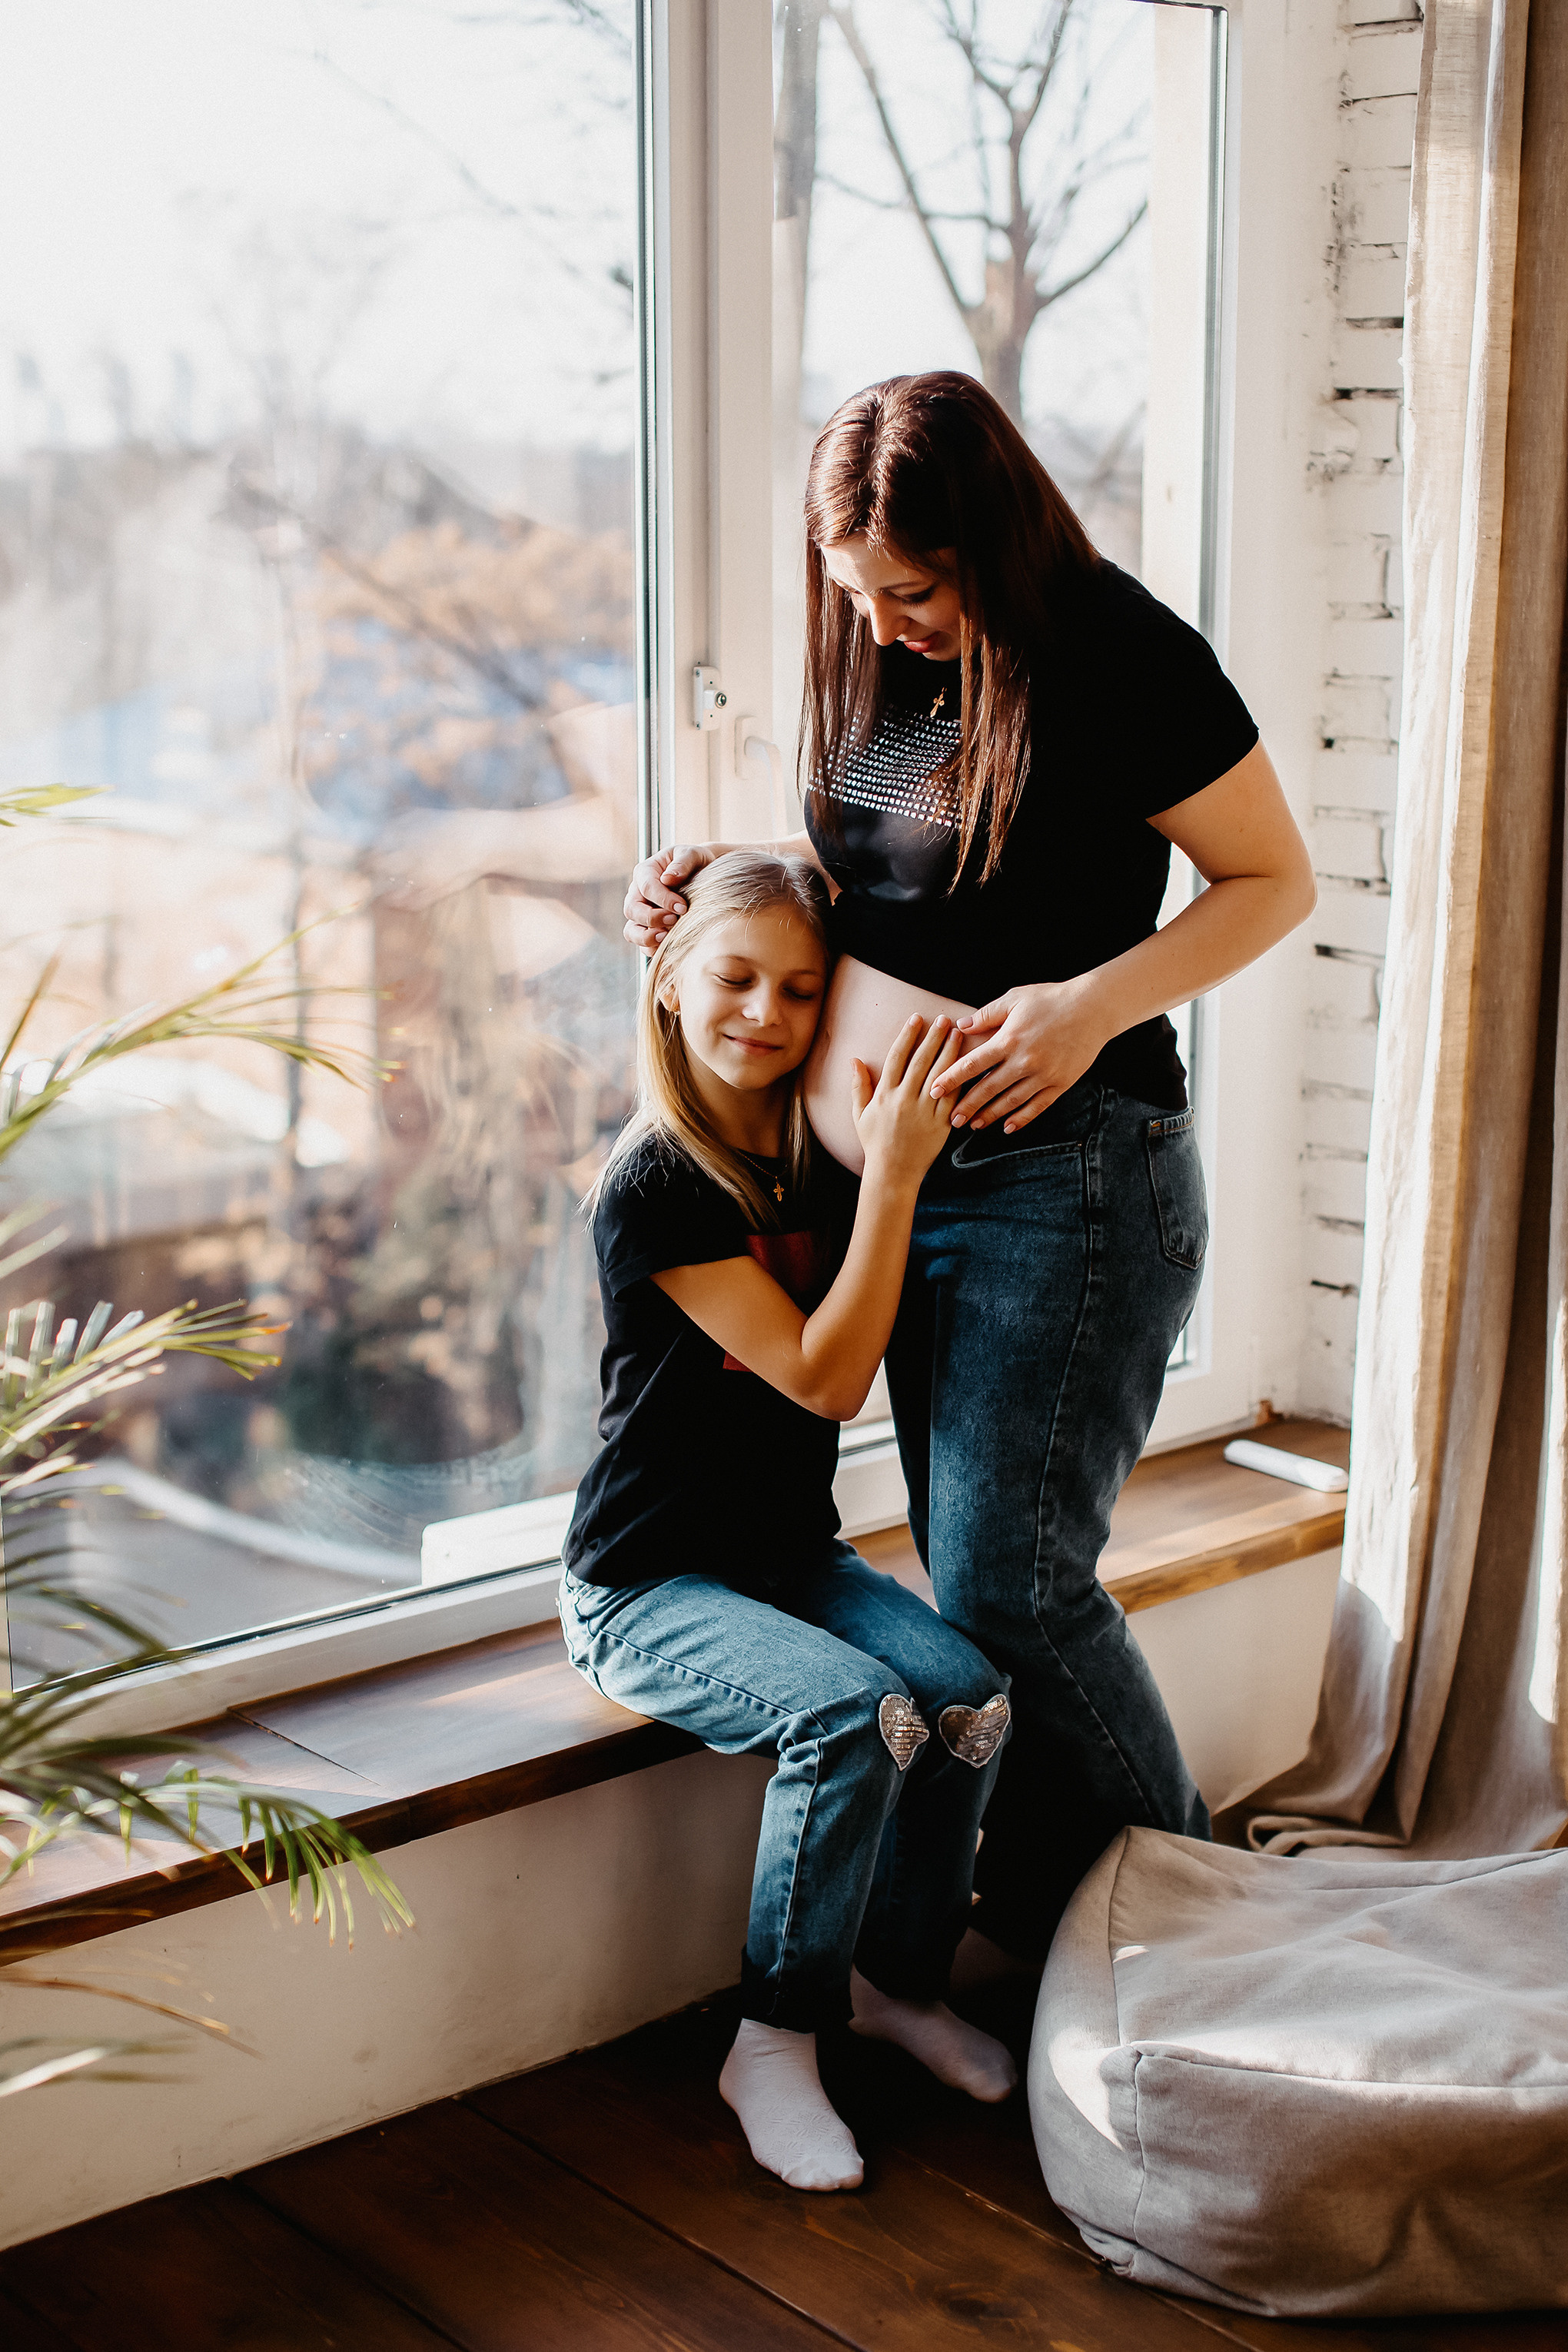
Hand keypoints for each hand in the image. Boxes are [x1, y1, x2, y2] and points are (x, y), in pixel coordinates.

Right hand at [623, 842, 722, 950]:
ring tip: (666, 936)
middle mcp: (638, 893)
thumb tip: (667, 879)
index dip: (663, 899)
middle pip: (632, 910)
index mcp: (645, 872)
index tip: (683, 907)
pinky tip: (668, 945)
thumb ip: (682, 863)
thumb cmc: (696, 861)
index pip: (646, 887)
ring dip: (646, 937)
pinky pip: (642, 944)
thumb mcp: (692, 854)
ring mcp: (641, 913)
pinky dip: (651, 948)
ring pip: (631, 931)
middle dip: (652, 918)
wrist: (704, 874)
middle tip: (675, 919)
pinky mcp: (649, 928)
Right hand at [850, 1016, 959, 1188]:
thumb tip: (853, 1060)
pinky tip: (967, 1064)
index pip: (897, 1057)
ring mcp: (924, 1111)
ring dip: (949, 1052)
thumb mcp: (860, 1114)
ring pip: (939, 1075)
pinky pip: (952, 1098)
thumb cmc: (875, 1143)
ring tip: (957, 1034)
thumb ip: (859, 1086)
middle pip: (921, 1061)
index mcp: (885, 1095)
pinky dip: (960, 1080)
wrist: (892, 1172)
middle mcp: (904, 1100)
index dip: (907, 1036)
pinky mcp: (940, 1124)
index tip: (916, 1019)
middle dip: (933, 1037)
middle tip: (944, 1019)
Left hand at [928, 980, 1108, 1132]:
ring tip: (974, 1125)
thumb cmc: (1052, 999)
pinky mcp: (1060, 1083)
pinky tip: (1007, 1127)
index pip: (973, 1064)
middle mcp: (1024, 1061)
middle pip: (988, 1089)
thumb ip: (987, 1014)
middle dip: (967, 1106)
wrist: (1093, 1008)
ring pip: (1010, 1102)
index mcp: (1009, 1039)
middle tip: (950, 1120)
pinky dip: (1021, 1119)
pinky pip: (1037, 1106)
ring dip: (990, 1116)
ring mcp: (1043, 1075)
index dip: (951, 1078)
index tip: (935, 1090)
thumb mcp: (1016, 998)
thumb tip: (960, 1026)